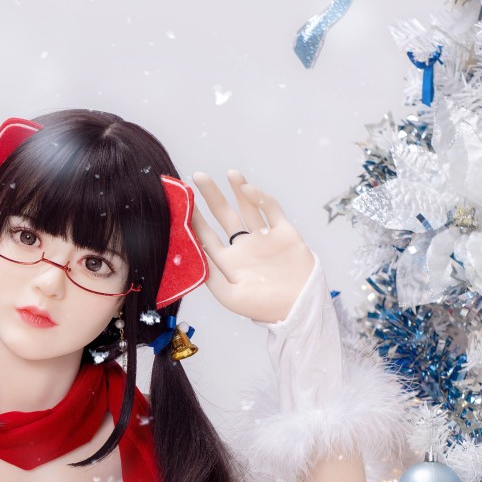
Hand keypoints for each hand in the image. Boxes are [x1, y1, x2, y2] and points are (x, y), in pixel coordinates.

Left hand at [189, 170, 315, 324]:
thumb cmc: (264, 307)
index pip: (207, 236)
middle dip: (211, 196)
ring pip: (248, 208)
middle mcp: (245, 247)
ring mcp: (264, 238)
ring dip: (238, 190)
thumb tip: (193, 251)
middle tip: (197, 176)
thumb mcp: (230, 296)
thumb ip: (210, 273)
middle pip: (224, 216)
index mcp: (230, 262)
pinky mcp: (284, 232)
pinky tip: (248, 189)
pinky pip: (271, 210)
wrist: (300, 308)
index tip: (182, 201)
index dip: (194, 219)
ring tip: (229, 173)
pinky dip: (260, 198)